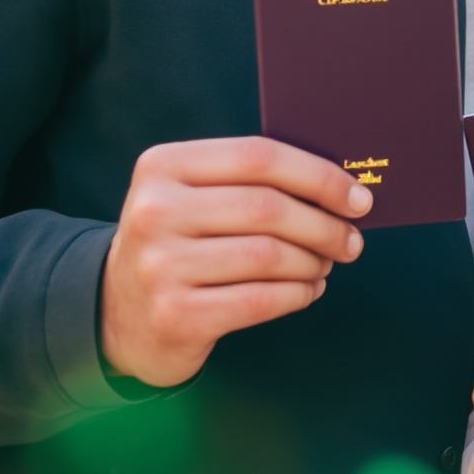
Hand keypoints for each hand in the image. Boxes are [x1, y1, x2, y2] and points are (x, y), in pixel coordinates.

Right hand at [99, 137, 369, 387]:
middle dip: (324, 224)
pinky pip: (260, 300)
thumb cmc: (177, 242)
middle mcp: (155, 211)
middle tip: (351, 240)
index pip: (258, 157)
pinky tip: (307, 291)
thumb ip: (249, 182)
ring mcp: (161, 266)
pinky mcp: (176, 316)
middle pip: (267, 208)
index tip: (358, 197)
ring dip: (313, 262)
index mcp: (163, 165)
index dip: (319, 175)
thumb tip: (340, 187)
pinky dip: (297, 294)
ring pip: (269, 256)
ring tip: (326, 265)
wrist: (115, 313)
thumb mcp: (191, 197)